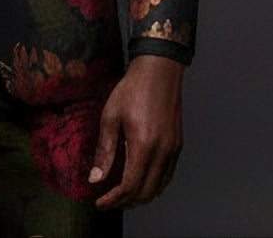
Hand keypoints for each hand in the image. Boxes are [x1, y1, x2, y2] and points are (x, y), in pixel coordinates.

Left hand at [88, 54, 183, 208]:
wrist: (158, 70)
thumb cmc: (132, 89)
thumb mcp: (111, 117)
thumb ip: (104, 151)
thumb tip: (95, 179)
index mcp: (143, 145)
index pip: (129, 186)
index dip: (113, 200)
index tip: (99, 203)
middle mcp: (162, 152)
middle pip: (146, 193)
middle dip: (125, 203)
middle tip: (108, 201)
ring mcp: (173, 150)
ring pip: (159, 188)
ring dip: (140, 197)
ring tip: (121, 195)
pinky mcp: (177, 145)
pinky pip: (167, 176)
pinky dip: (153, 186)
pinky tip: (140, 181)